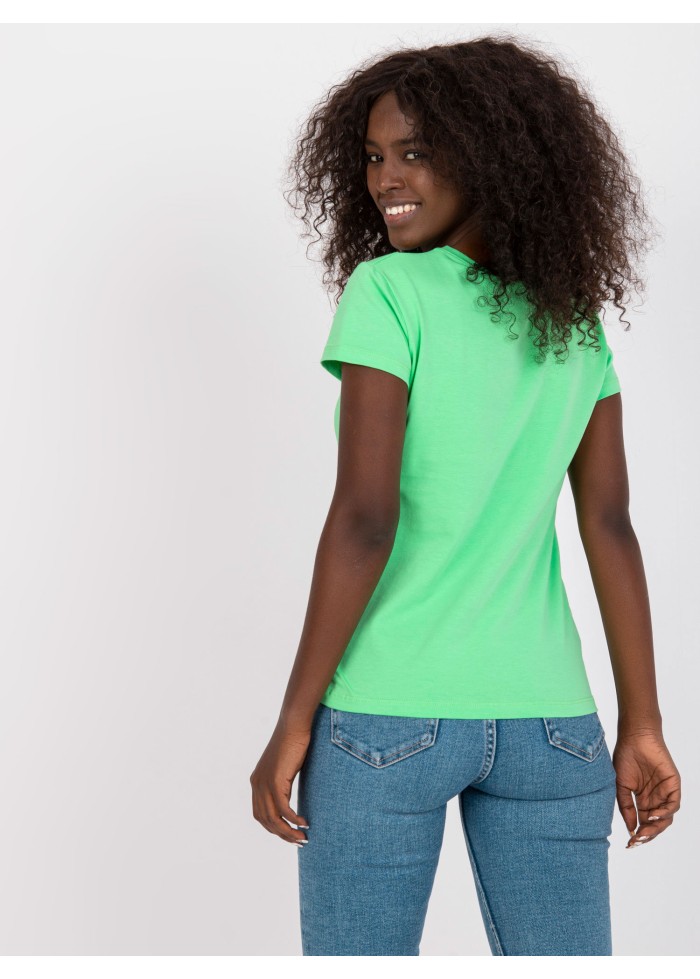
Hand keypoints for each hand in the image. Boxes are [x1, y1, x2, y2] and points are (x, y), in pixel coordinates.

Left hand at [250, 720, 311, 846]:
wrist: (293, 725)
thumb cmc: (293, 743)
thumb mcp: (284, 767)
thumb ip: (282, 783)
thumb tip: (289, 799)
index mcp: (256, 782)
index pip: (260, 815)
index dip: (274, 829)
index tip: (289, 835)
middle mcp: (257, 784)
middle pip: (266, 820)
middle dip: (282, 834)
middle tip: (299, 841)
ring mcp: (264, 783)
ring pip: (274, 818)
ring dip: (288, 832)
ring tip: (303, 838)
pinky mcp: (275, 781)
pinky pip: (283, 809)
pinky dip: (293, 820)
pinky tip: (304, 823)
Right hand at [612, 729, 680, 847]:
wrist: (634, 738)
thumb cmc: (625, 757)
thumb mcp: (620, 786)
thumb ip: (625, 807)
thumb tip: (631, 830)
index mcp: (642, 800)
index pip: (643, 823)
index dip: (638, 835)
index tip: (629, 844)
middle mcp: (655, 798)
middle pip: (656, 824)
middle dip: (647, 835)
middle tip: (638, 840)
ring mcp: (665, 792)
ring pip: (666, 818)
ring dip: (656, 827)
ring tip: (644, 831)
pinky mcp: (674, 785)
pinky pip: (674, 804)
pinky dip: (665, 813)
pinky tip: (652, 815)